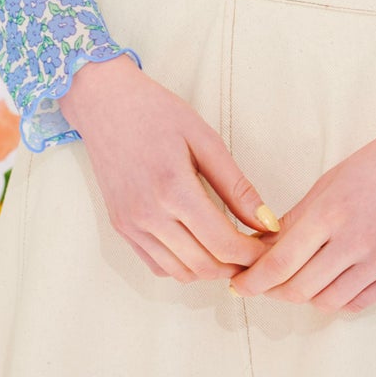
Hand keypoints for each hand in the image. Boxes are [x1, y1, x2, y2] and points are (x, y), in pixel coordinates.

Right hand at [59, 53, 281, 282]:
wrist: (105, 104)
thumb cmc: (157, 112)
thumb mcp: (204, 138)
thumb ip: (236, 185)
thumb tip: (266, 221)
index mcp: (174, 189)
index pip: (223, 243)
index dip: (252, 253)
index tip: (269, 246)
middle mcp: (148, 215)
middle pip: (204, 265)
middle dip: (237, 265)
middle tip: (256, 251)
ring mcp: (131, 225)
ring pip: (180, 273)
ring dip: (210, 269)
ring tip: (231, 250)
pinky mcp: (121, 228)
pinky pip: (156, 265)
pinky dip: (182, 266)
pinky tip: (199, 246)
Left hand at [228, 88, 375, 313]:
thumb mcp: (333, 179)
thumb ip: (299, 217)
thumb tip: (263, 247)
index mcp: (332, 211)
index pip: (279, 262)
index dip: (252, 280)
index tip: (238, 286)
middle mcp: (356, 240)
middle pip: (298, 288)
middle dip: (272, 291)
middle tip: (262, 285)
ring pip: (326, 301)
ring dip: (304, 297)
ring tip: (295, 283)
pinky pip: (358, 303)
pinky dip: (336, 300)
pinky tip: (328, 286)